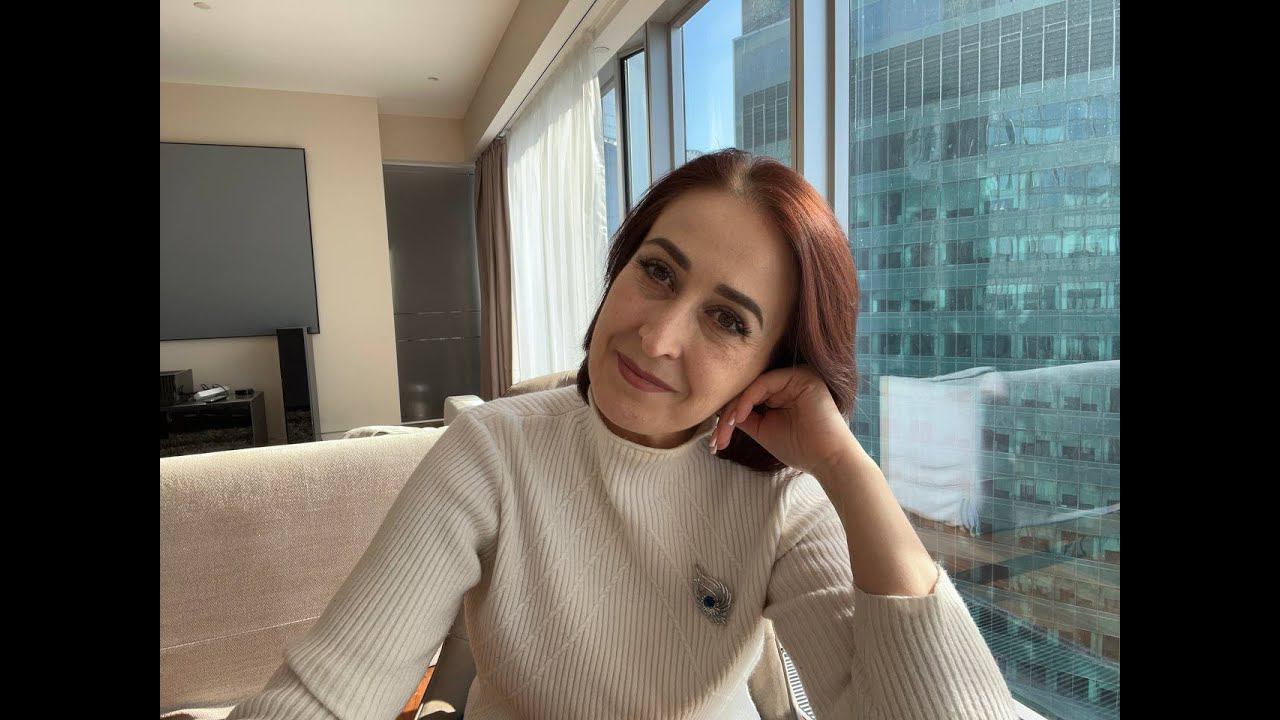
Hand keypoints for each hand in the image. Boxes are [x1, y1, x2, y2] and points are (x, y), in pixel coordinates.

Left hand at [710, 364, 868, 477]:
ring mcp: (795, 375)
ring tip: (724, 432)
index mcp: (782, 391)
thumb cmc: (800, 448)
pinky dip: (747, 400)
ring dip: (733, 410)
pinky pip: (763, 383)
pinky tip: (738, 418)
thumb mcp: (763, 430)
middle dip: (726, 416)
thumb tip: (718, 411)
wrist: (828, 460)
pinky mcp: (800, 376)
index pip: (747, 397)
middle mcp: (788, 380)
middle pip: (747, 390)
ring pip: (751, 386)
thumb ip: (744, 416)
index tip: (715, 442)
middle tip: (715, 441)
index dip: (727, 417)